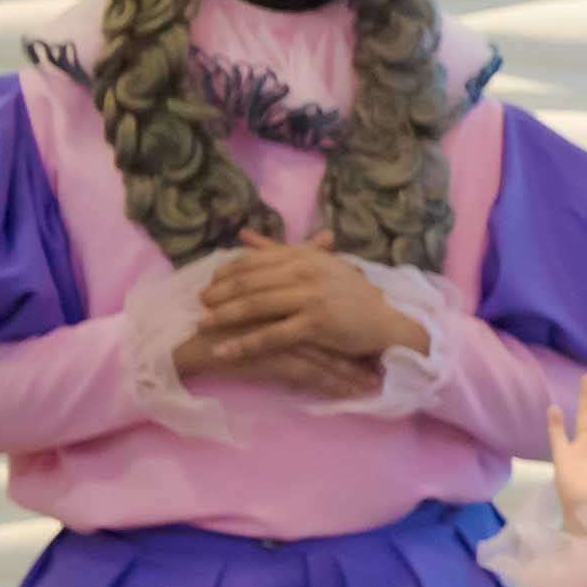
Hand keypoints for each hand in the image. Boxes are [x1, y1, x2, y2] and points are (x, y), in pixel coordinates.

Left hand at [187, 236, 416, 389]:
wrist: (389, 323)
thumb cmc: (354, 295)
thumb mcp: (319, 265)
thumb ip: (280, 250)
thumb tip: (244, 235)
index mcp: (303, 256)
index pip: (253, 260)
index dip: (225, 272)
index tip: (207, 283)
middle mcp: (305, 272)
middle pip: (248, 282)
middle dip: (218, 294)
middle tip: (197, 305)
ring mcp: (310, 297)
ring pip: (255, 305)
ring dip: (224, 316)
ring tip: (202, 325)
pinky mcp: (316, 324)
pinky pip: (271, 335)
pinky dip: (244, 344)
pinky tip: (224, 351)